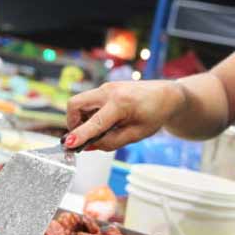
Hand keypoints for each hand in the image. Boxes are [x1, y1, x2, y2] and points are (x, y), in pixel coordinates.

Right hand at [65, 80, 186, 151]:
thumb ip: (112, 142)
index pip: (95, 122)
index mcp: (121, 103)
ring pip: (79, 103)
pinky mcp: (104, 89)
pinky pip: (88, 102)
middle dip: (73, 123)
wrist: (165, 95)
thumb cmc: (154, 114)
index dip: (80, 135)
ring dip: (81, 119)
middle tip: (82, 136)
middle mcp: (109, 91)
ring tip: (101, 130)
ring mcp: (105, 88)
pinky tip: (105, 122)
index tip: (68, 144)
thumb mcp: (136, 135)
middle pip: (75, 104)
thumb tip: (90, 146)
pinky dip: (89, 115)